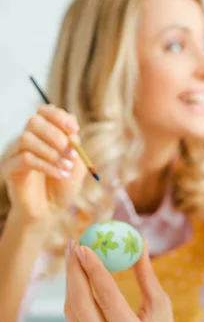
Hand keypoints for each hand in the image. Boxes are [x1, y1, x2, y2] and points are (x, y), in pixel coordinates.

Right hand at [1, 105, 85, 221]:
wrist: (51, 210)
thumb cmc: (64, 185)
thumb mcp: (76, 163)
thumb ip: (74, 145)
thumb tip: (71, 129)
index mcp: (45, 133)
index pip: (44, 112)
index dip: (58, 116)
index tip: (74, 129)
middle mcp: (27, 139)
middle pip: (34, 121)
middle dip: (57, 136)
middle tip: (72, 154)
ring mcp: (15, 152)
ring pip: (27, 139)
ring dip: (52, 153)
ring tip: (66, 167)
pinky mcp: (9, 168)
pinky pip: (24, 158)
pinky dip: (46, 166)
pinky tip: (60, 175)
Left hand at [64, 240, 196, 321]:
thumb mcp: (160, 304)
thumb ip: (146, 275)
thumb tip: (141, 243)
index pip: (107, 298)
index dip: (95, 270)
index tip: (86, 247)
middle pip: (81, 304)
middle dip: (74, 271)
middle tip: (75, 245)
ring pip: (72, 311)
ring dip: (71, 281)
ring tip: (74, 255)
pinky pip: (74, 320)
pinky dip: (74, 296)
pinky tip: (78, 277)